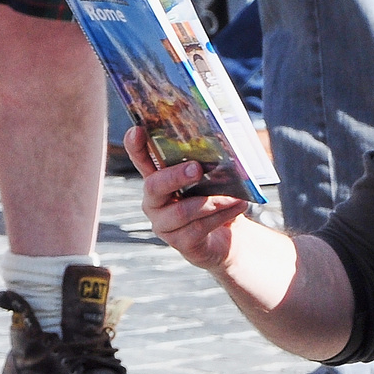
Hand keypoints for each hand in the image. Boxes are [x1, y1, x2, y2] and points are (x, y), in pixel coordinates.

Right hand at [127, 128, 251, 271]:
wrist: (226, 237)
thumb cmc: (215, 200)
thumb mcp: (211, 180)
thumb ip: (208, 165)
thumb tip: (223, 148)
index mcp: (158, 180)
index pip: (141, 160)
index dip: (135, 147)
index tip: (136, 130)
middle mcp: (154, 202)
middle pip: (154, 186)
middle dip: (176, 176)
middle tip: (197, 168)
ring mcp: (163, 224)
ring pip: (182, 210)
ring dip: (212, 201)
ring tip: (235, 195)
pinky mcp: (179, 243)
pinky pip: (198, 228)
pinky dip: (221, 216)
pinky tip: (237, 206)